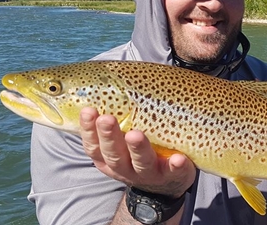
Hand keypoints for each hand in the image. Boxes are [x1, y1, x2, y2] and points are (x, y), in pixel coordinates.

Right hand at [79, 107, 195, 197]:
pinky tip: (178, 158)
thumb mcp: (122, 141)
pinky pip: (174, 172)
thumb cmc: (140, 152)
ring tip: (135, 134)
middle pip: (114, 154)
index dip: (89, 130)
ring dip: (138, 148)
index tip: (89, 111)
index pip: (94, 146)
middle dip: (110, 136)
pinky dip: (175, 166)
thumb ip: (117, 119)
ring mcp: (150, 173)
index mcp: (110, 158)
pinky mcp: (173, 175)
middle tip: (107, 119)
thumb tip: (106, 82)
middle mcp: (126, 168)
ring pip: (142, 163)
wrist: (166, 185)